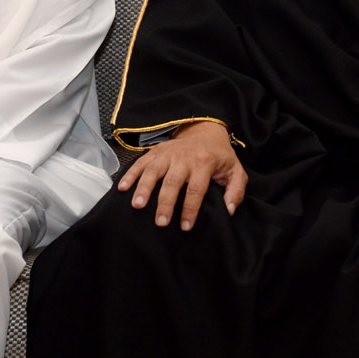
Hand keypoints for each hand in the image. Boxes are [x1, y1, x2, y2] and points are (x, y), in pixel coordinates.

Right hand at [118, 121, 246, 229]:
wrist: (206, 131)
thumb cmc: (220, 156)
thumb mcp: (236, 171)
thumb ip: (236, 191)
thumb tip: (229, 210)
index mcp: (205, 163)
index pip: (196, 189)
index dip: (190, 209)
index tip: (185, 226)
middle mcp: (185, 158)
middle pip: (173, 182)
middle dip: (165, 203)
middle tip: (160, 222)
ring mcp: (168, 154)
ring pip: (154, 171)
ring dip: (144, 188)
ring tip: (138, 206)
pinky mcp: (156, 151)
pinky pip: (141, 162)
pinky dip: (130, 174)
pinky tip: (122, 188)